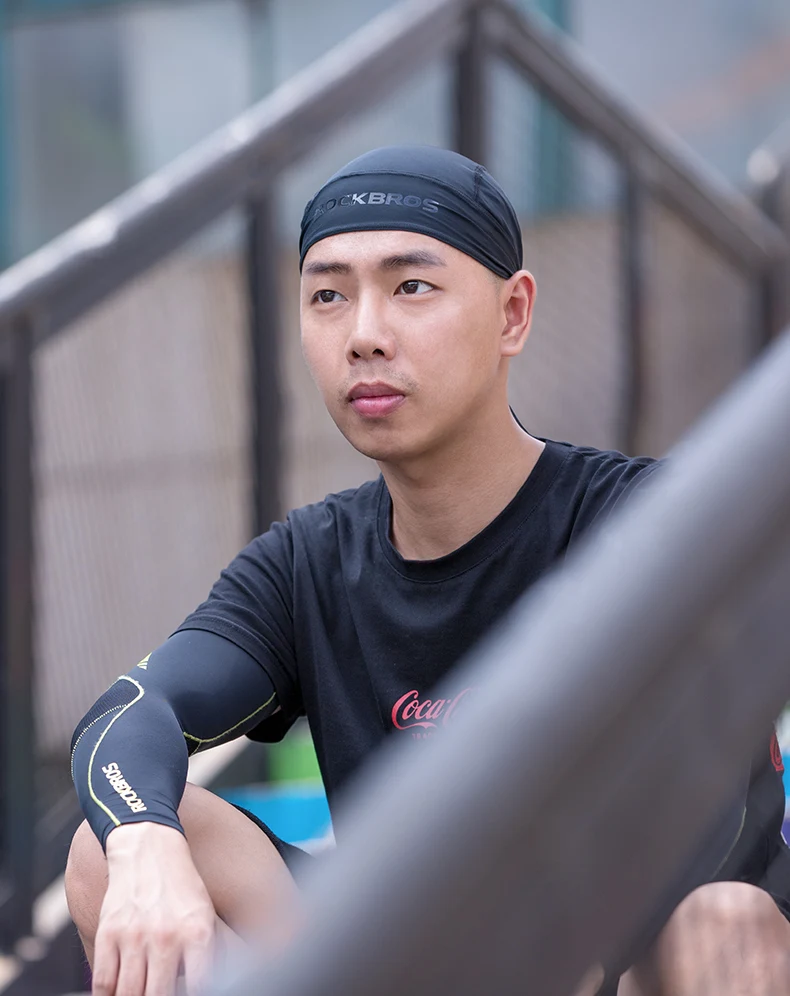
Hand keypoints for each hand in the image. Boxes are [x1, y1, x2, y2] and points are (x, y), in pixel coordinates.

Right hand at [93, 823, 216, 995]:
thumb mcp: (205, 914)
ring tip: (140, 994)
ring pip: (129, 994)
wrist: (149, 846)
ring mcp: (135, 935)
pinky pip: (103, 981)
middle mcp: (166, 936)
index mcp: (197, 932)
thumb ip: (205, 952)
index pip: (198, 987)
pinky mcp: (109, 932)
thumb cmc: (181, 884)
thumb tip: (205, 986)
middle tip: (159, 993)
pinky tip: (115, 995)